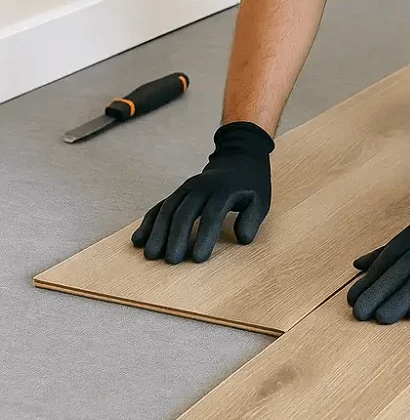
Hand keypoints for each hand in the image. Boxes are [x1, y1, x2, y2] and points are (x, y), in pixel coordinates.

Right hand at [131, 121, 274, 263]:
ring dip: (158, 232)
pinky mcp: (178, 192)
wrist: (238, 157)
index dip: (205, 237)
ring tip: (151, 255)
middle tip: (171, 262)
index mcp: (224, 189)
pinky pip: (159, 206)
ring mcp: (187, 188)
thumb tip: (243, 239)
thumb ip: (252, 219)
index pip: (212, 214)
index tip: (199, 259)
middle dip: (176, 238)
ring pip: (168, 209)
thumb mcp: (261, 199)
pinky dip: (148, 223)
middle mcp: (202, 187)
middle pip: (185, 212)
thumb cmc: (250, 184)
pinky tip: (139, 240)